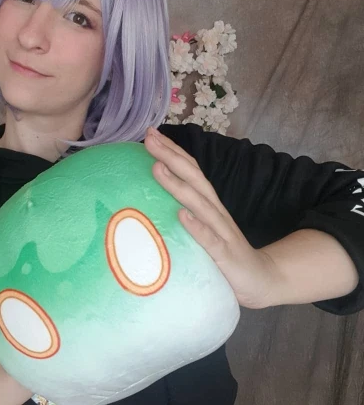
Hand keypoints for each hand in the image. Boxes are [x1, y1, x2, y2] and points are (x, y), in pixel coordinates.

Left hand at [144, 126, 278, 308]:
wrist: (261, 279)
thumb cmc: (222, 250)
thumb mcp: (202, 226)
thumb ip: (185, 209)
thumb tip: (155, 194)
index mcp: (207, 203)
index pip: (190, 170)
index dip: (172, 151)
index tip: (150, 133)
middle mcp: (214, 211)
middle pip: (193, 178)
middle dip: (171, 156)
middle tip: (150, 138)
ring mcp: (221, 232)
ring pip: (199, 204)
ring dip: (177, 185)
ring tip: (157, 168)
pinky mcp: (225, 256)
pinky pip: (210, 241)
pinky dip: (196, 227)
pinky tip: (182, 216)